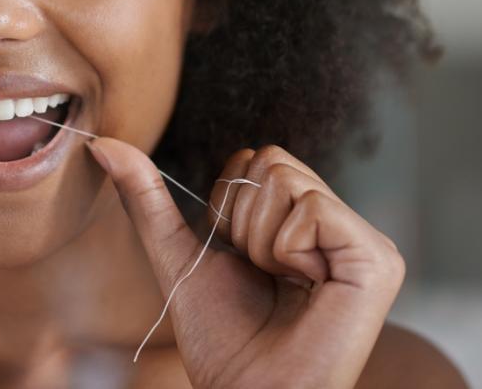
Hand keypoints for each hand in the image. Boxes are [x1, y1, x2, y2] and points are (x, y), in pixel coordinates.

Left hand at [86, 139, 404, 388]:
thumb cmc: (221, 339)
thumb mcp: (177, 252)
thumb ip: (146, 197)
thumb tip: (102, 142)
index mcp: (304, 222)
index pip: (256, 158)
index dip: (229, 205)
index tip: (239, 258)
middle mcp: (340, 225)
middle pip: (270, 159)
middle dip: (242, 218)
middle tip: (261, 273)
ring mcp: (365, 241)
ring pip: (287, 179)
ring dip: (261, 239)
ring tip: (281, 284)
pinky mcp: (379, 260)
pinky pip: (312, 208)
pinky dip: (286, 250)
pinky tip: (303, 289)